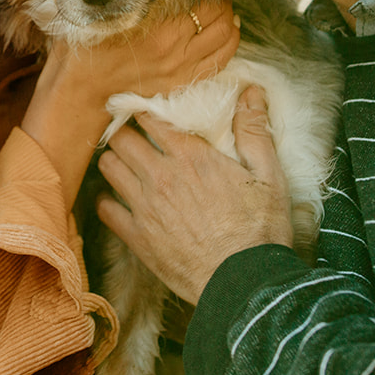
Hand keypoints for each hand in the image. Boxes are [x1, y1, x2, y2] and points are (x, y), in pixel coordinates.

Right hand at [20, 0, 238, 197]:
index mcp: (156, 27)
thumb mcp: (110, 10)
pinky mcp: (182, 82)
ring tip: (224, 9)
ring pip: (225, 37)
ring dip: (230, 19)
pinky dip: (230, 43)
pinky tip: (229, 32)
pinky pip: (220, 61)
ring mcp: (181, 68)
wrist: (85, 85)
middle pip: (217, 15)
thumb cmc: (92, 43)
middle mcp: (174, 48)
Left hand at [96, 85, 293, 303]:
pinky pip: (105, 208)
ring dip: (114, 161)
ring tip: (124, 164)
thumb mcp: (269, 175)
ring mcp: (144, 206)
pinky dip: (108, 201)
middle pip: (121, 138)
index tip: (144, 112)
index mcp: (191, 156)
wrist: (245, 283)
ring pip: (108, 167)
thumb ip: (254, 130)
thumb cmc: (261, 229)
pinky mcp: (136, 236)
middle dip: (124, 132)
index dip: (143, 111)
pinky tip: (120, 201)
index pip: (149, 118)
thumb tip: (251, 91)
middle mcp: (160, 176)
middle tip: (131, 136)